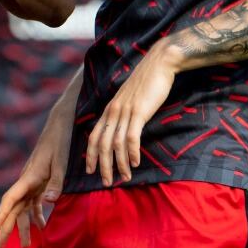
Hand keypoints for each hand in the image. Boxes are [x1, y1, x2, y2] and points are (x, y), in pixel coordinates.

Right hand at [0, 121, 66, 247]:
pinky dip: (36, 215)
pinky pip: (33, 202)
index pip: (11, 199)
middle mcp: (26, 181)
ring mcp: (32, 182)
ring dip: (22, 226)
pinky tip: (41, 226)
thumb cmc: (60, 142)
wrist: (60, 124)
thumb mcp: (61, 163)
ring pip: (22, 208)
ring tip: (25, 245)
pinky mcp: (39, 181)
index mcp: (29, 177)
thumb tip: (49, 202)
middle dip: (6, 228)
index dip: (2, 214)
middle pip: (12, 208)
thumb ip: (56, 183)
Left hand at [84, 40, 180, 185]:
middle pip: (102, 144)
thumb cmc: (147, 83)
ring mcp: (125, 111)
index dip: (90, 155)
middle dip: (103, 166)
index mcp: (109, 109)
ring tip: (124, 178)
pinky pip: (131, 136)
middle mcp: (113, 111)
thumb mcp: (129, 99)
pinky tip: (134, 163)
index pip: (93, 136)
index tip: (90, 171)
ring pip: (116, 144)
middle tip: (106, 183)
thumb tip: (123, 130)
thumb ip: (123, 114)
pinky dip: (132, 152)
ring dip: (119, 164)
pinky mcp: (139, 112)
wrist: (158, 64)